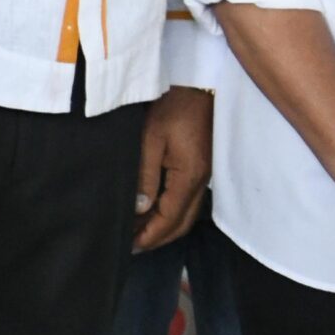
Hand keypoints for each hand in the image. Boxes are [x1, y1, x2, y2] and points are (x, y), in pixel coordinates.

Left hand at [134, 86, 213, 250]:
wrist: (199, 88)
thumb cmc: (173, 109)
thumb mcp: (151, 139)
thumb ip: (145, 175)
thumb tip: (139, 208)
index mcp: (189, 178)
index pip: (169, 218)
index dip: (150, 235)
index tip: (131, 246)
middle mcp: (200, 183)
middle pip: (181, 223)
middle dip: (158, 238)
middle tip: (133, 246)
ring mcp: (203, 177)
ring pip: (186, 214)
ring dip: (165, 228)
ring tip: (140, 233)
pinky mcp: (200, 169)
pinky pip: (187, 201)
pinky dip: (171, 213)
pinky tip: (154, 210)